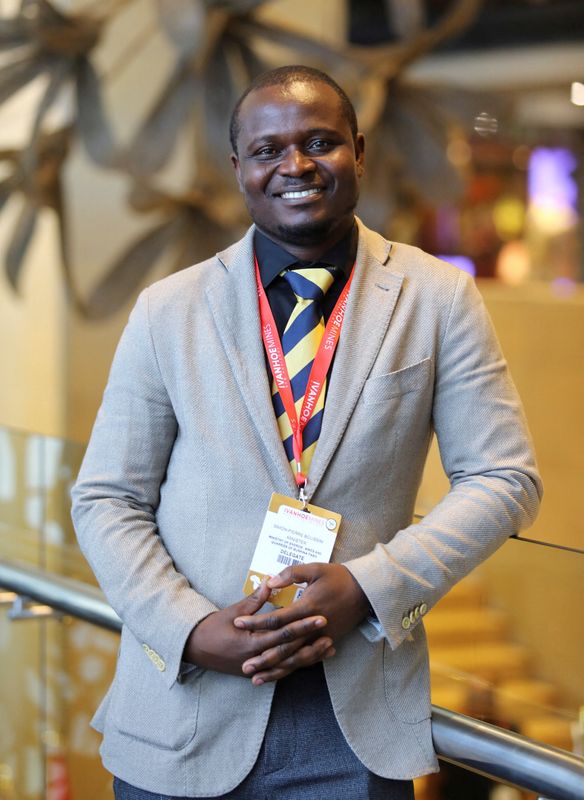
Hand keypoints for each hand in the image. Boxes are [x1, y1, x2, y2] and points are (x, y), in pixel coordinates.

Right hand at [183, 581, 333, 681]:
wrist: (197, 649)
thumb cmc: (215, 627)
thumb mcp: (234, 611)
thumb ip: (255, 600)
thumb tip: (271, 582)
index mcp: (251, 643)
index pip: (283, 633)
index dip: (303, 624)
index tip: (320, 615)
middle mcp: (257, 659)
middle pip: (290, 649)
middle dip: (311, 639)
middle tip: (330, 629)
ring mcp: (258, 668)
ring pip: (289, 663)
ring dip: (310, 655)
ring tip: (330, 647)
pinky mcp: (259, 672)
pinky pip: (283, 669)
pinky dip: (299, 663)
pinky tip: (314, 658)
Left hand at [233, 563, 368, 682]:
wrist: (367, 591)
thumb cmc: (339, 577)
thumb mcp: (315, 569)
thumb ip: (291, 574)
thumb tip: (269, 582)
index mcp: (307, 607)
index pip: (276, 618)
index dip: (256, 622)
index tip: (237, 623)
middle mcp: (313, 627)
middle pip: (284, 646)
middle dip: (263, 657)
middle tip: (245, 667)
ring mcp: (322, 638)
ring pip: (295, 659)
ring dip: (276, 670)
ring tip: (257, 679)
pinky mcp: (328, 642)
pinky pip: (307, 660)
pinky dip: (293, 668)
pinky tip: (280, 675)